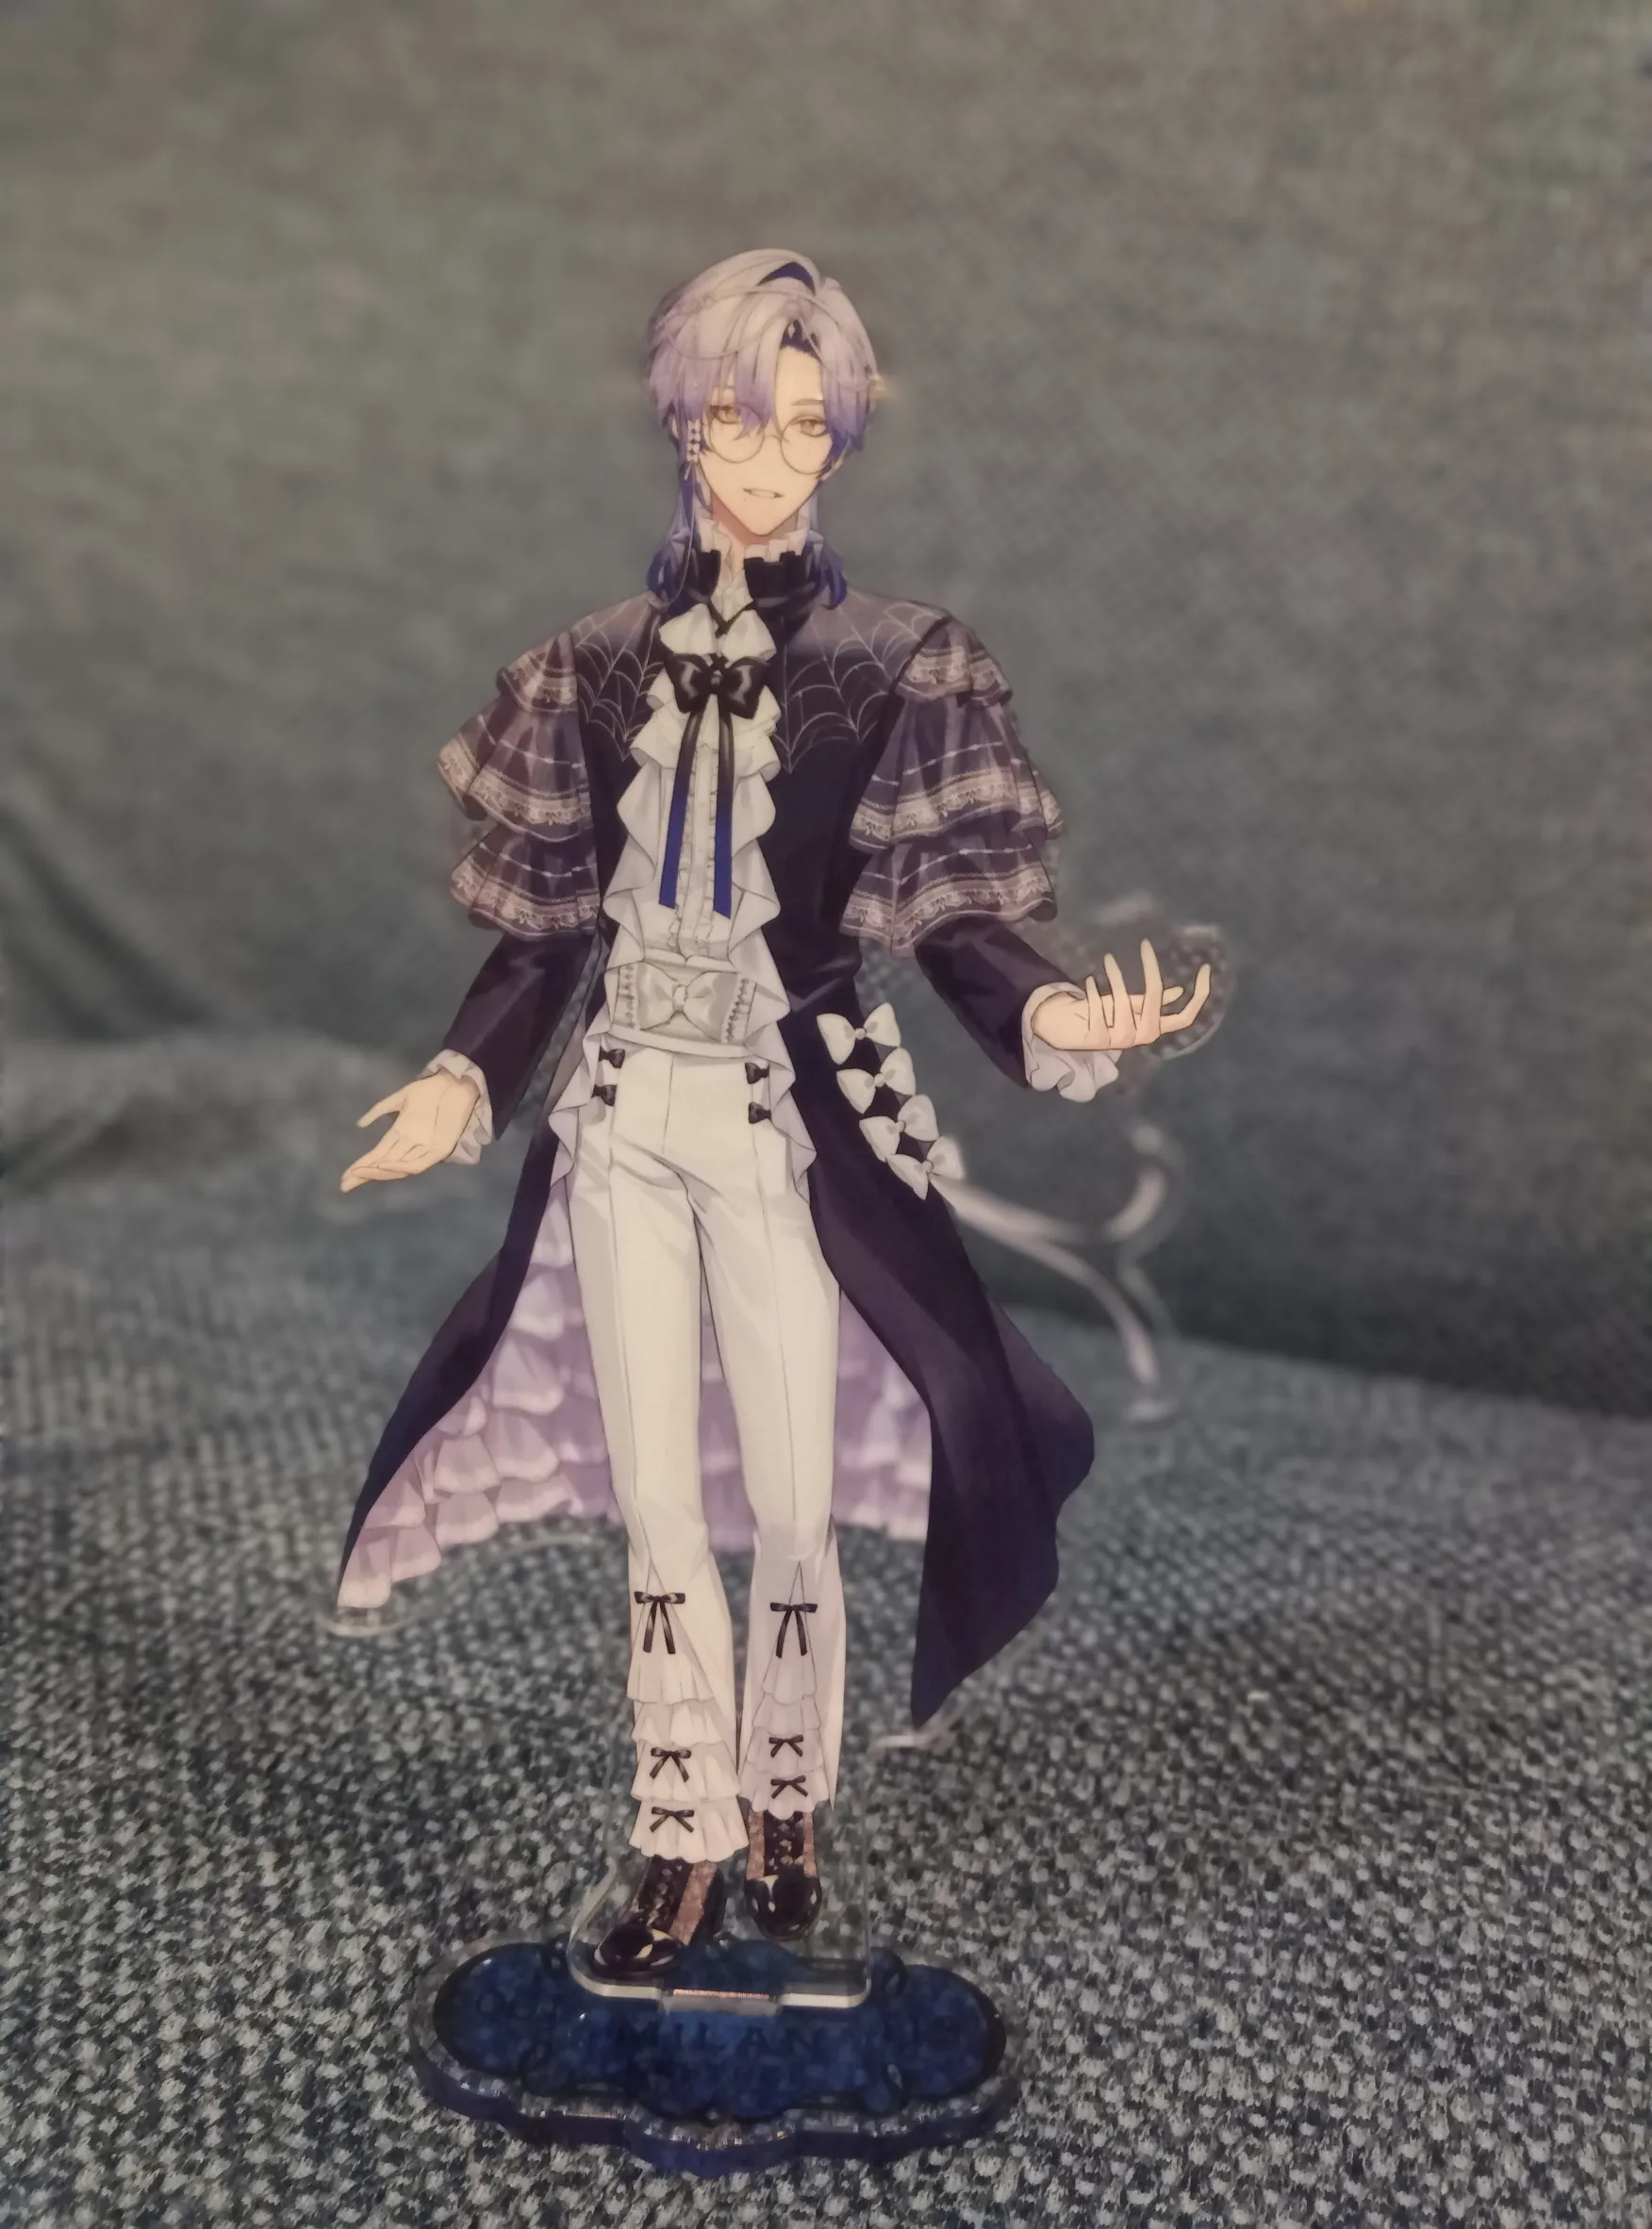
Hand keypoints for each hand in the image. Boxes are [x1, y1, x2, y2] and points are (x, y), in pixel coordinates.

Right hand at [340, 1070, 481, 1191]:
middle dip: (365, 1174)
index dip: (362, 1165)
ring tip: (361, 1173)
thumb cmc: (431, 1089)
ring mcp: (425, 1149)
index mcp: (401, 1134)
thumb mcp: (401, 1098)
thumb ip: (381, 1109)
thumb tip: (360, 1124)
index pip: (378, 1155)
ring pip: (399, 1167)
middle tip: (345, 1183)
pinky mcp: (441, 1149)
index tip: (344, 1177)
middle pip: (385, 1165)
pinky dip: (402, 1166)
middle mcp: (411, 1145)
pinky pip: (419, 1163)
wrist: (455, 1082)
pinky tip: (386, 1165)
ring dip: (380, 1171)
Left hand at [1030, 939, 1212, 1053]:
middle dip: (1150, 969)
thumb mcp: (1131, 1008)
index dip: (1199, 995)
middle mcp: (1142, 1036)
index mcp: (1154, 1028)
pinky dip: (1094, 990)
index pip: (1186, 1017)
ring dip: (1115, 977)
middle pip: (1155, 999)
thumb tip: (1179, 991)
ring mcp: (1121, 1039)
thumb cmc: (1103, 1016)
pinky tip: (1089, 981)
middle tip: (1145, 945)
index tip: (1205, 969)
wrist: (1069, 1032)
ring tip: (1108, 960)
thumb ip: (1152, 1002)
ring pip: (1124, 1000)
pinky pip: (1100, 1005)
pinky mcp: (1099, 1038)